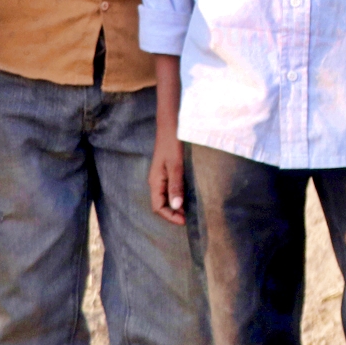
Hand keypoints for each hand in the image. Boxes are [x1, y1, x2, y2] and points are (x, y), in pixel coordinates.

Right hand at [151, 55, 184, 222]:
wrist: (172, 123)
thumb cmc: (173, 142)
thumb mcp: (176, 165)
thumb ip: (176, 185)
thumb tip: (177, 207)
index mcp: (155, 181)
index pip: (158, 207)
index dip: (170, 216)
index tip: (185, 221)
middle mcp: (156, 180)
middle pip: (161, 204)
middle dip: (173, 213)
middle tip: (189, 218)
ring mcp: (162, 174)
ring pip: (166, 196)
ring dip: (177, 205)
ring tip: (191, 210)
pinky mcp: (169, 169)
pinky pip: (171, 187)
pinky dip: (179, 195)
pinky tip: (189, 195)